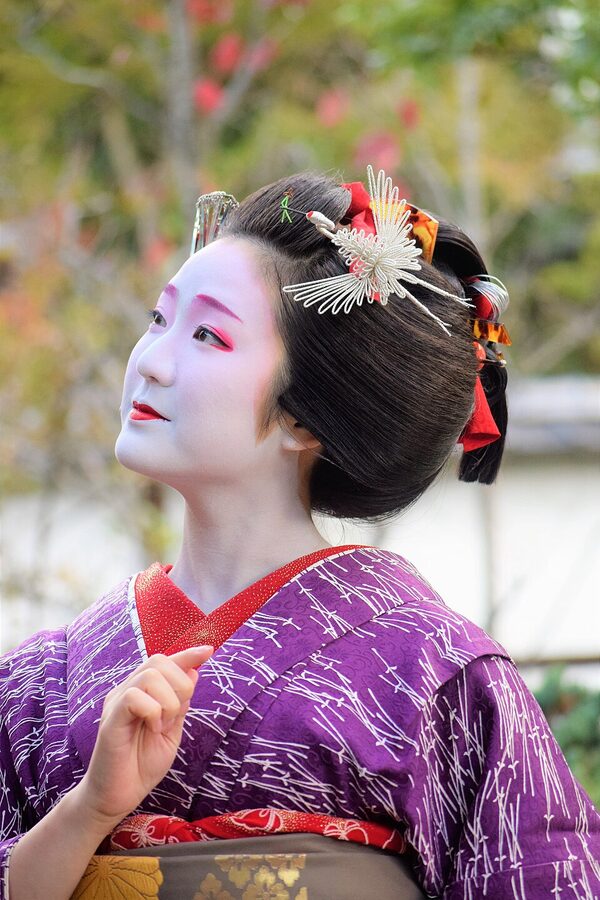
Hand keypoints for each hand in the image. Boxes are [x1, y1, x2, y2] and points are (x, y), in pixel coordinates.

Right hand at [78, 646, 212, 827]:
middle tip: (175, 717)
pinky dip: (153, 711)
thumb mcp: (172, 730)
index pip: (165, 662)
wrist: (117, 797)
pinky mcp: (110, 719)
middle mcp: (127, 691)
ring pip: (149, 675)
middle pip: (158, 661)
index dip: (188, 654)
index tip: (209, 650)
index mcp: (143, 692)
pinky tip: (152, 729)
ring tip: (162, 727)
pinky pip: (134, 696)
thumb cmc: (142, 765)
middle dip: (180, 685)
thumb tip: (194, 671)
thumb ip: (181, 702)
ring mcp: (117, 702)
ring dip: (168, 701)